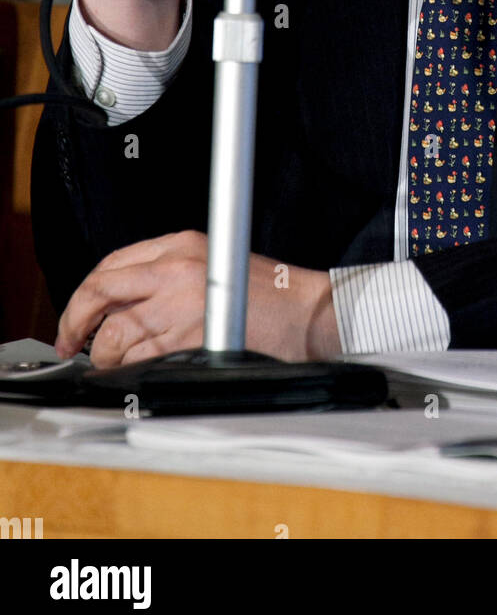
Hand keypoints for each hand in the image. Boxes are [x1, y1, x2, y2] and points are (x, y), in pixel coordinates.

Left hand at [54, 231, 340, 367]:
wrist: (306, 314)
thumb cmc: (268, 293)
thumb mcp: (212, 261)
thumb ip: (166, 271)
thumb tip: (119, 301)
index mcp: (180, 245)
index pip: (111, 264)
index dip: (84, 294)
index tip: (77, 315)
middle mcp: (175, 270)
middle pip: (101, 292)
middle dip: (75, 322)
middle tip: (71, 340)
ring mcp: (180, 305)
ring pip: (115, 334)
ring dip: (105, 355)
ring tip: (114, 361)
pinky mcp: (189, 339)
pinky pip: (139, 359)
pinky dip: (128, 369)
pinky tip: (134, 369)